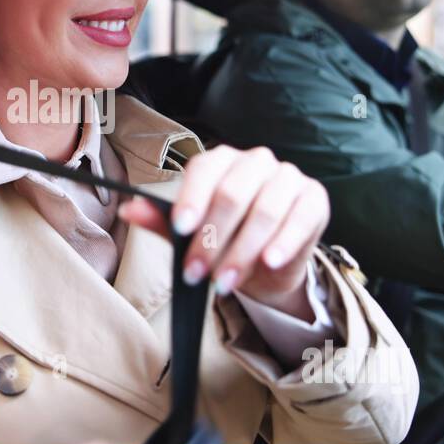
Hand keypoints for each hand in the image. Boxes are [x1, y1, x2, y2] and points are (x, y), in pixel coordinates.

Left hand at [118, 145, 328, 319]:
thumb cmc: (226, 241)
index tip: (180, 229)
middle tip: (196, 273)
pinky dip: (283, 242)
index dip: (191, 200)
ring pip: (264, 210)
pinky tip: (268, 261)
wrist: (268, 265)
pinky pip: (299, 218)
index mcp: (221, 161)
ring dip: (242, 250)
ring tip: (224, 281)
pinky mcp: (315, 198)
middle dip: (212, 239)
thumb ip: (163, 222)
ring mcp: (288, 177)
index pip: (204, 171)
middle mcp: (256, 161)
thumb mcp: (192, 234)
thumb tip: (129, 211)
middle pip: (232, 194)